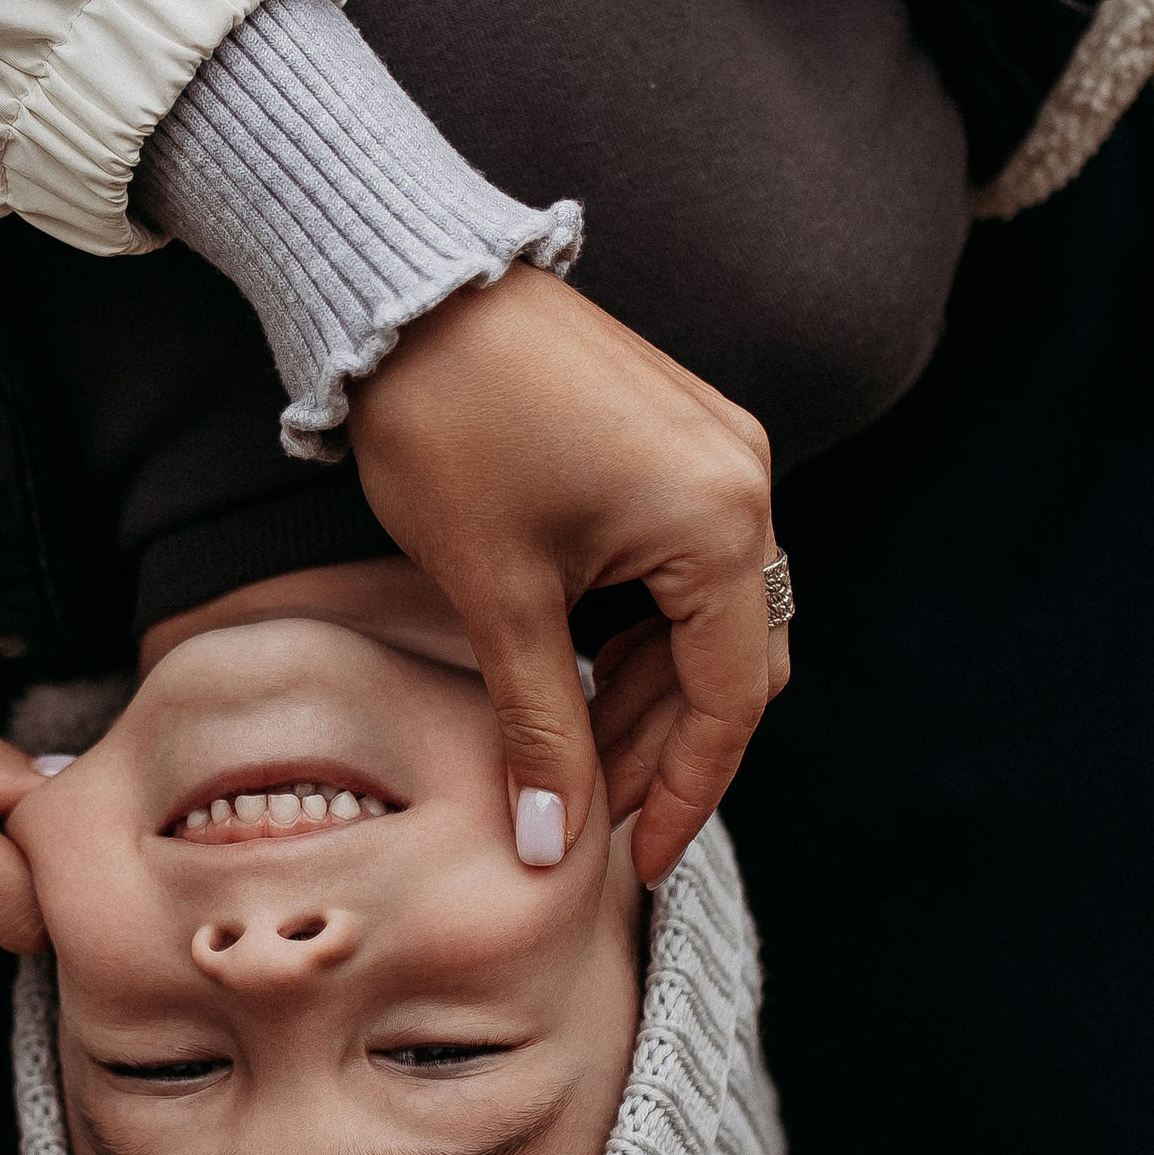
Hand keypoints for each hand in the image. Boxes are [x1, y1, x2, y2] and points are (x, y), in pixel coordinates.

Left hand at [346, 264, 787, 883]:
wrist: (408, 289)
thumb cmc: (449, 427)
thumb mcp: (498, 597)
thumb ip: (541, 727)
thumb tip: (556, 844)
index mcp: (720, 522)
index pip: (729, 700)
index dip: (682, 795)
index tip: (634, 865)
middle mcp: (745, 482)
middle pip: (731, 662)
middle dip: (661, 749)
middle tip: (583, 818)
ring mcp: (717, 453)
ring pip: (704, 617)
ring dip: (645, 693)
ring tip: (565, 757)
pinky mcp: (677, 438)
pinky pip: (683, 564)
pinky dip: (637, 630)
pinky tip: (575, 676)